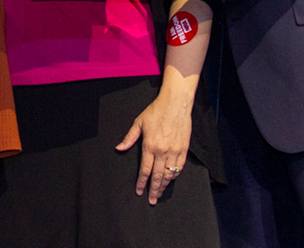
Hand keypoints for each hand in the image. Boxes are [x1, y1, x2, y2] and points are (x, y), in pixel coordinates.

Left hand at [116, 90, 192, 204]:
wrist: (176, 104)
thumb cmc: (156, 111)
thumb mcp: (139, 123)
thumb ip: (129, 138)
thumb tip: (119, 148)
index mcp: (150, 146)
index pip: (145, 170)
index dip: (141, 183)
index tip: (139, 191)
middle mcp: (162, 151)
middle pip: (157, 176)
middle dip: (153, 190)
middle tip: (151, 200)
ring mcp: (175, 151)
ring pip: (169, 174)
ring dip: (164, 185)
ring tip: (160, 193)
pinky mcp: (184, 149)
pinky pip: (180, 167)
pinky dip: (175, 175)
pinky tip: (171, 179)